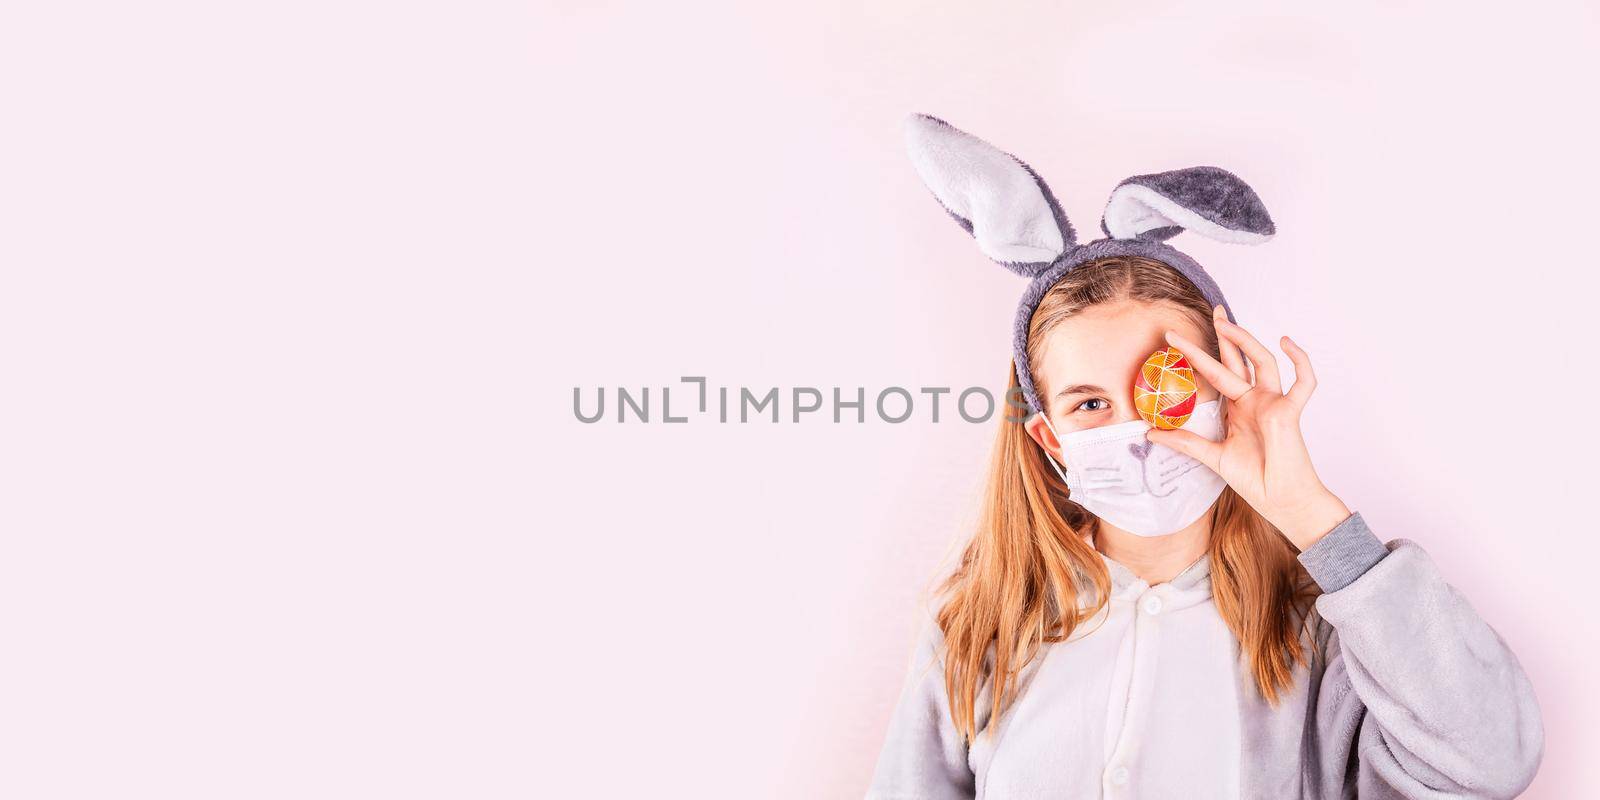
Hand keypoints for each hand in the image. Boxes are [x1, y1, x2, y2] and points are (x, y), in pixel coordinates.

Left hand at [1145, 304, 1351, 550]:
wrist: (1280, 501)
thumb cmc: (1255, 480)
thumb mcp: (1212, 457)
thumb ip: (1185, 442)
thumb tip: (1150, 432)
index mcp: (1238, 408)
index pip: (1216, 373)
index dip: (1197, 354)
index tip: (1174, 338)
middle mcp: (1256, 400)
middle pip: (1239, 359)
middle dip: (1226, 334)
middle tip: (1212, 311)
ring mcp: (1273, 403)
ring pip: (1263, 361)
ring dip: (1247, 341)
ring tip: (1226, 323)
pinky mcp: (1289, 412)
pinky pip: (1304, 382)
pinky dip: (1300, 361)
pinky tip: (1286, 341)